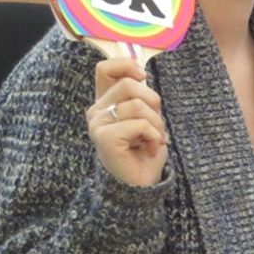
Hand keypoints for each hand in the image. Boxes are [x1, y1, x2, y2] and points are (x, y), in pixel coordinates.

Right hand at [86, 56, 167, 187]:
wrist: (140, 187)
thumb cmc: (144, 153)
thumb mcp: (145, 118)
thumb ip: (140, 97)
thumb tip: (142, 74)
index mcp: (105, 104)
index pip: (105, 68)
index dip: (126, 65)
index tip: (142, 78)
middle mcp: (97, 112)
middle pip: (129, 84)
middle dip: (153, 102)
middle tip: (156, 125)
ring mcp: (98, 125)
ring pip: (137, 105)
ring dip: (156, 124)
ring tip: (154, 140)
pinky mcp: (106, 138)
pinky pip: (140, 124)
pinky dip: (154, 137)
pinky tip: (150, 149)